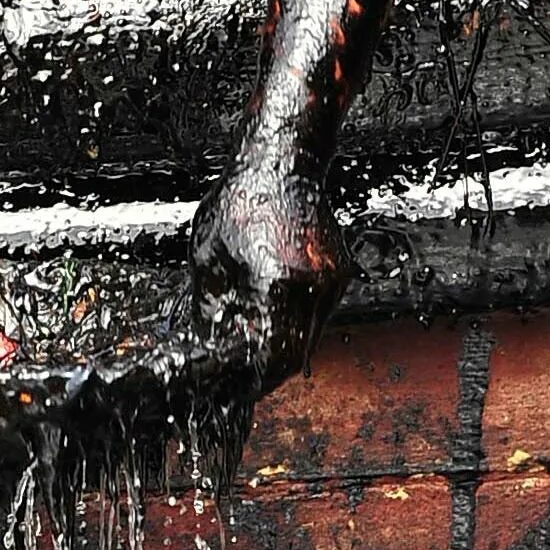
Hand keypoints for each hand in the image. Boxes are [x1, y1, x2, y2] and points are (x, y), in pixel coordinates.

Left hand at [189, 156, 348, 389]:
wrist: (285, 161)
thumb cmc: (245, 197)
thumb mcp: (208, 256)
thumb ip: (211, 306)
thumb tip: (209, 344)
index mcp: (277, 283)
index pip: (271, 356)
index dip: (253, 380)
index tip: (236, 388)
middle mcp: (313, 286)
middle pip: (294, 352)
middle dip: (266, 369)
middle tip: (243, 377)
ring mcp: (333, 281)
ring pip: (309, 336)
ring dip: (282, 345)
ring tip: (254, 345)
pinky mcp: (341, 274)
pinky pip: (318, 313)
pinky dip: (296, 321)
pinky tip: (274, 314)